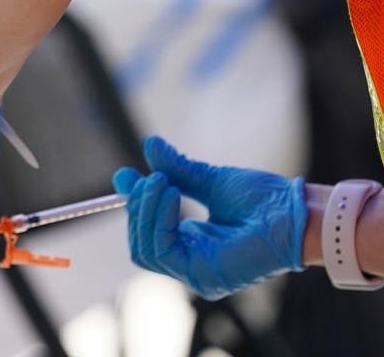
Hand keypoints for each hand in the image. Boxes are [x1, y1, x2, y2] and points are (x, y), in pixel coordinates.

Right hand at [112, 135, 306, 299]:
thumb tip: (150, 145)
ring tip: (164, 182)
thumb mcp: (211, 181)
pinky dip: (159, 219)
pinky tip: (172, 193)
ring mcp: (196, 273)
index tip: (126, 175)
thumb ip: (177, 171)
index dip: (133, 205)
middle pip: (140, 244)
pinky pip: (162, 250)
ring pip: (145, 249)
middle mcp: (191, 263)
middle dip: (138, 208)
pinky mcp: (203, 275)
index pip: (147, 234)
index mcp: (193, 245)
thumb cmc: (265, 201)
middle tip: (153, 177)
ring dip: (147, 211)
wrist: (295, 212)